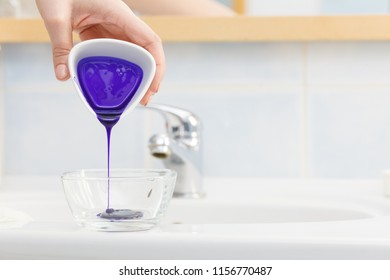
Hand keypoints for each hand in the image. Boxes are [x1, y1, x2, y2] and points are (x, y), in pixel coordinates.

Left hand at [35, 0, 164, 104]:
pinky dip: (121, 69)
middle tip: (144, 99)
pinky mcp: (102, 32)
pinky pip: (117, 53)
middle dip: (150, 75)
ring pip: (133, 53)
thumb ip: (60, 46)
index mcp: (119, 14)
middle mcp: (122, 22)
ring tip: (134, 95)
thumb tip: (64, 75)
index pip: (150, 41)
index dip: (157, 64)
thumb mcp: (56, 15)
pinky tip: (117, 82)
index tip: (154, 85)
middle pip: (146, 51)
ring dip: (137, 74)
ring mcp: (113, 27)